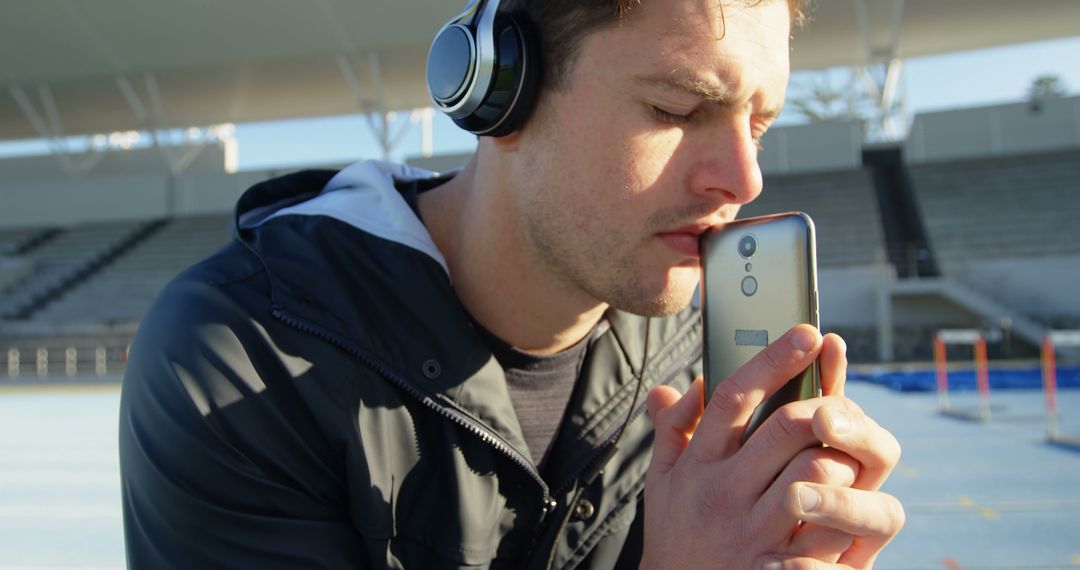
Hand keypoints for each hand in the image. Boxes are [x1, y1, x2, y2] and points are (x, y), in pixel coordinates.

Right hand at [642, 325, 903, 568]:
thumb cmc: (676, 534)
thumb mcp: (662, 481)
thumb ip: (672, 431)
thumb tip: (680, 385)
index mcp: (697, 463)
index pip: (735, 397)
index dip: (773, 359)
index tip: (807, 332)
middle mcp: (723, 492)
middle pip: (786, 428)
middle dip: (825, 409)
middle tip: (840, 405)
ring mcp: (751, 531)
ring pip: (816, 476)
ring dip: (841, 462)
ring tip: (843, 460)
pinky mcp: (775, 566)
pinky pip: (825, 534)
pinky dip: (845, 517)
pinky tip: (846, 509)